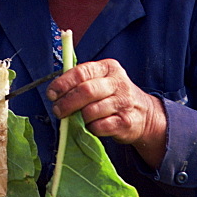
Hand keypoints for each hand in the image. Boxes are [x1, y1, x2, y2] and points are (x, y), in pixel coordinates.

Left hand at [47, 59, 167, 167]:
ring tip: (78, 119)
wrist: (145, 115)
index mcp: (108, 68)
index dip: (63, 84)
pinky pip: (100, 126)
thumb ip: (81, 82)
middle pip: (86, 91)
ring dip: (79, 118)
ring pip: (91, 111)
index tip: (51, 94)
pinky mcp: (126, 122)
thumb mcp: (102, 81)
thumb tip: (55, 92)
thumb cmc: (114, 97)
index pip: (81, 72)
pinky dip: (91, 128)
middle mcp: (118, 83)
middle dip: (67, 103)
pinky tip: (92, 126)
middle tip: (58, 111)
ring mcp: (124, 102)